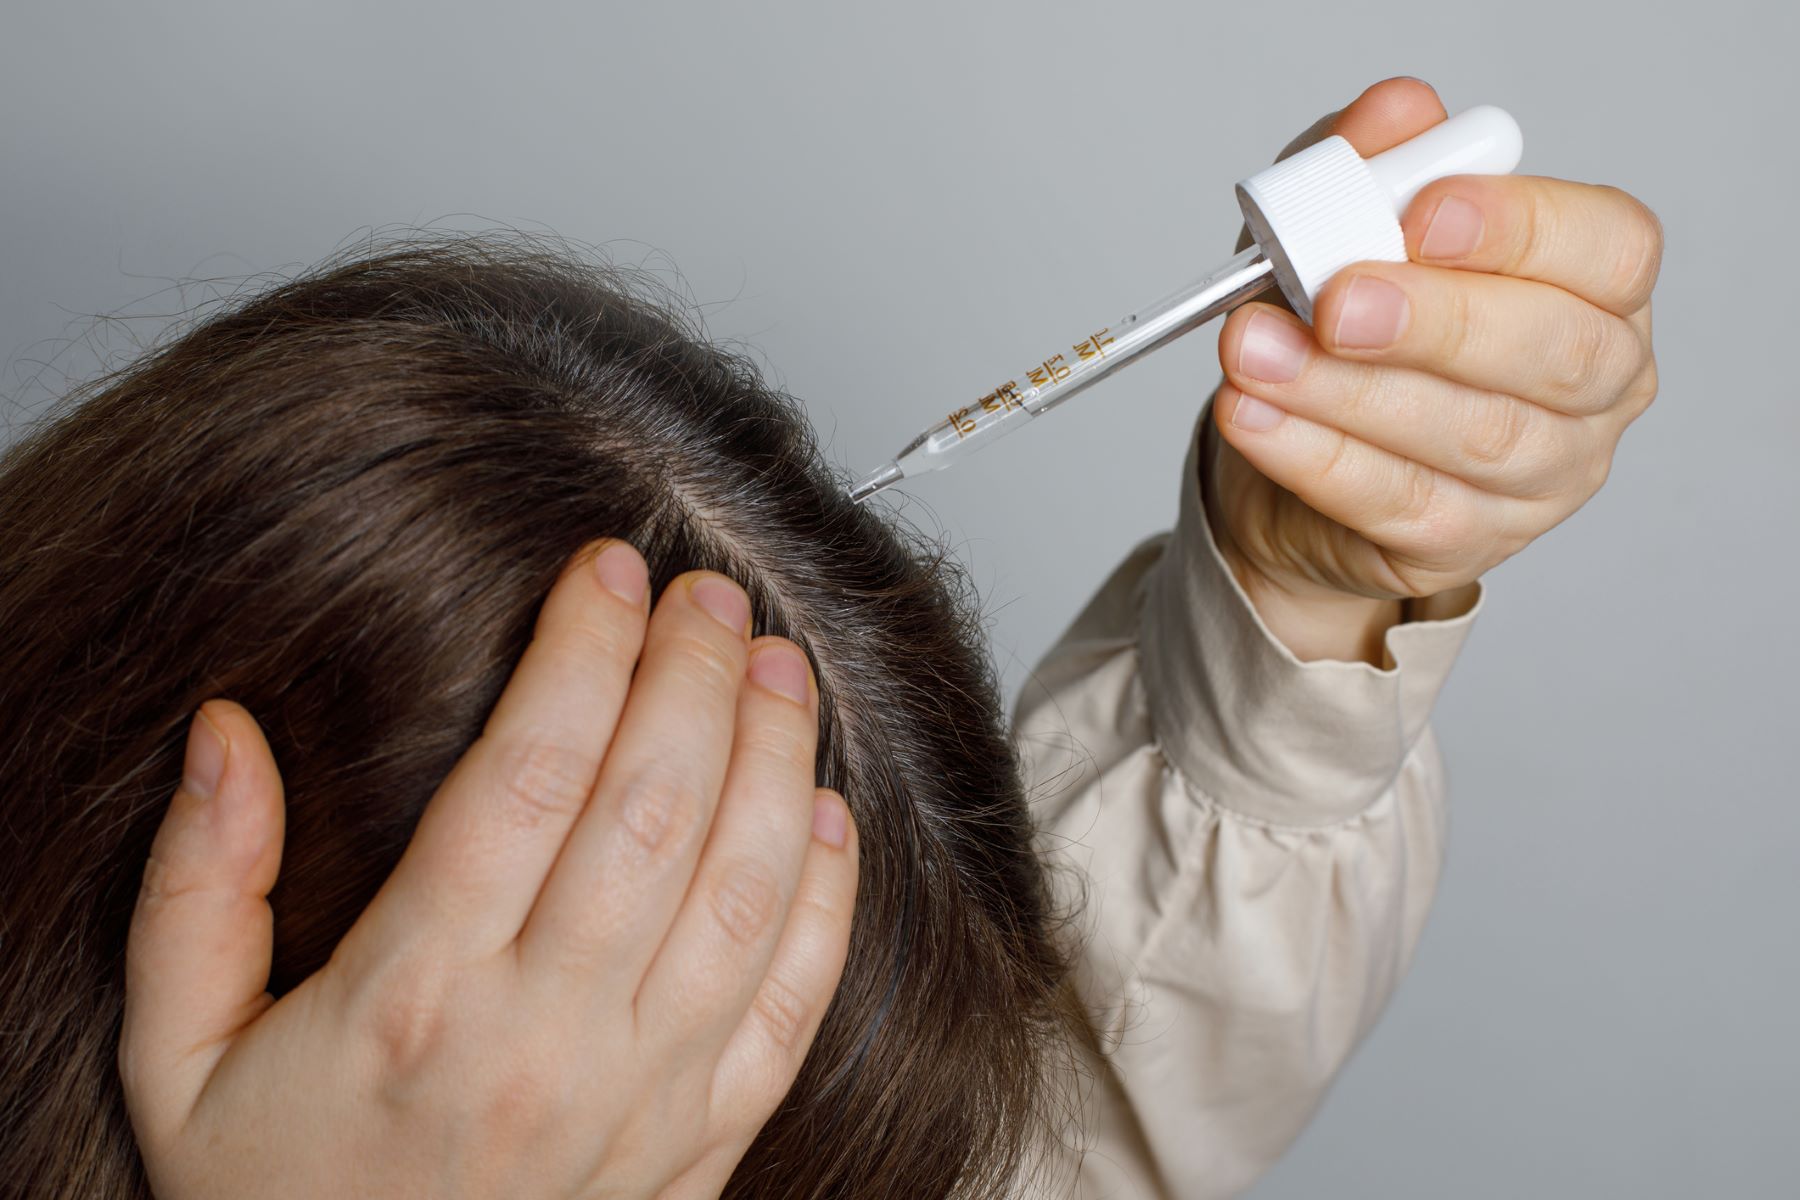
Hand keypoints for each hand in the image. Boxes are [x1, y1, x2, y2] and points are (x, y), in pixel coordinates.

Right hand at [119, 542, 856, 1198]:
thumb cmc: (276, 1197)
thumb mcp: (178, 1056)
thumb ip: (194, 890)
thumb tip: (225, 733)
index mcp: (416, 996)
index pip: (531, 773)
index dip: (584, 649)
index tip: (608, 568)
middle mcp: (549, 1038)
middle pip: (656, 807)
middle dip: (694, 673)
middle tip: (708, 591)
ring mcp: (646, 1094)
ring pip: (749, 888)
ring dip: (778, 757)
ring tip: (778, 664)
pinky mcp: (706, 1137)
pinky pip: (797, 1002)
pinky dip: (832, 896)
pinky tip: (827, 810)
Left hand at [1208, 78, 1661, 662]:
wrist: (1290, 459)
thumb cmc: (1347, 328)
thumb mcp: (1342, 226)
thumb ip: (1369, 166)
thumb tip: (1394, 114)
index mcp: (1595, 284)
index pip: (1608, 249)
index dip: (1522, 228)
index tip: (1420, 214)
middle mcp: (1595, 383)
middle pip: (1550, 352)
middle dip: (1433, 321)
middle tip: (1333, 300)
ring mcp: (1541, 475)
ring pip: (1467, 434)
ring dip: (1346, 390)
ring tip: (1255, 351)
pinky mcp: (1465, 542)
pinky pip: (1396, 500)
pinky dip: (1312, 455)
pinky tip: (1252, 416)